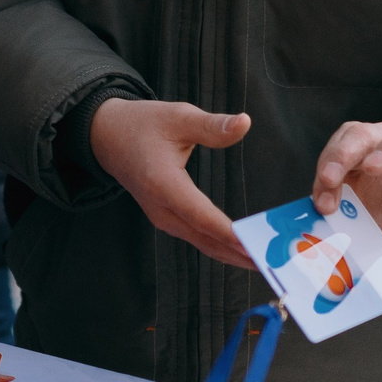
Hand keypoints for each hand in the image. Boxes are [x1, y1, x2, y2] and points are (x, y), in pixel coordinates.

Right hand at [88, 98, 255, 270]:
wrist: (107, 137)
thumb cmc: (143, 125)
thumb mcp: (178, 117)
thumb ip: (212, 125)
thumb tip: (245, 122)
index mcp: (163, 184)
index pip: (202, 216)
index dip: (229, 234)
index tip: (255, 246)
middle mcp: (161, 209)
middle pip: (206, 239)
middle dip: (240, 254)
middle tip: (274, 264)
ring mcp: (163, 218)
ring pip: (203, 244)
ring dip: (234, 255)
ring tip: (267, 263)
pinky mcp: (167, 219)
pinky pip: (198, 239)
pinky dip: (222, 247)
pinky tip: (244, 251)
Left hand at [311, 121, 381, 251]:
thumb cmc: (374, 202)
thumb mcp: (350, 201)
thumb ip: (334, 198)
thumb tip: (319, 207)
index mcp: (362, 144)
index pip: (344, 138)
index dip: (331, 158)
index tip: (323, 183)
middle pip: (369, 131)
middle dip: (348, 150)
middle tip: (333, 174)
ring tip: (373, 167)